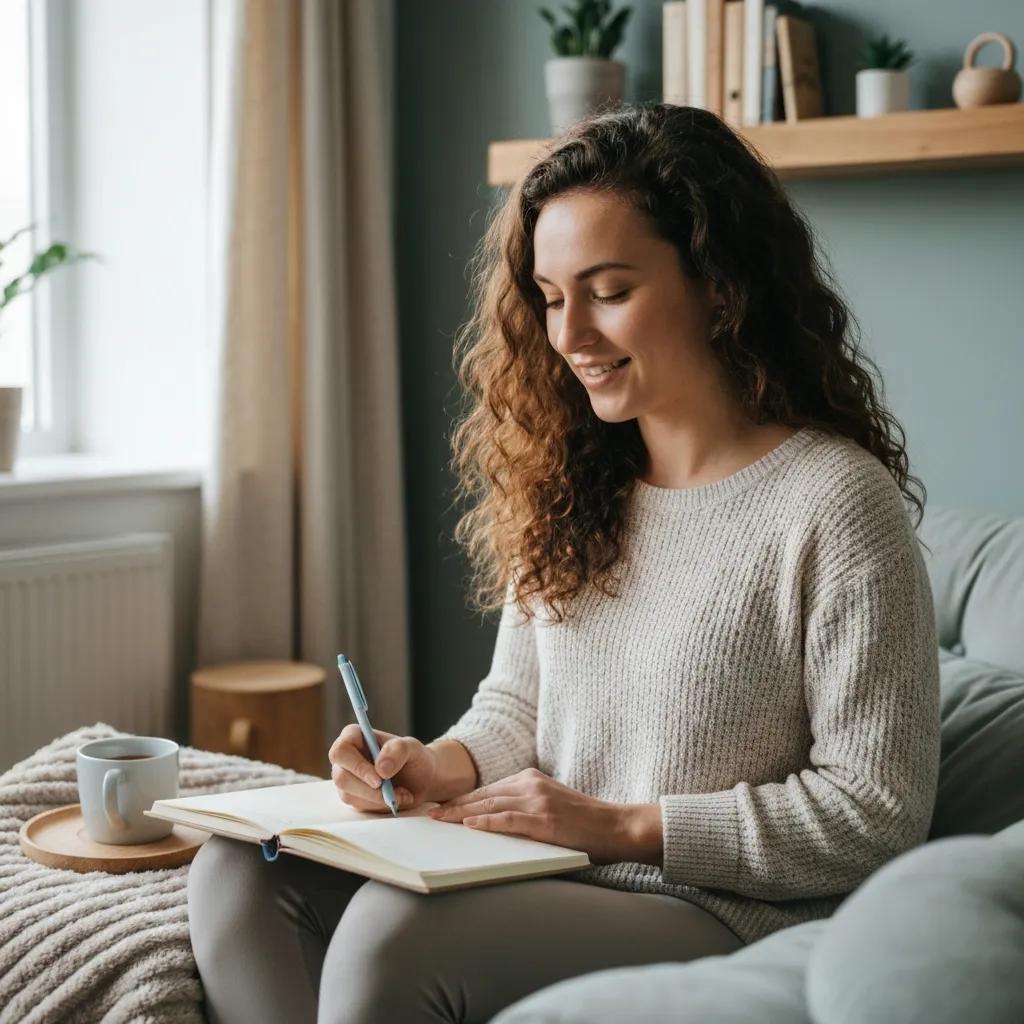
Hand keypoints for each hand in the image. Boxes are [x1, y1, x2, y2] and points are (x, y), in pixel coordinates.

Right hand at [328, 725, 437, 813]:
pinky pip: (359, 806)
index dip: (356, 766)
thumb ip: (397, 751)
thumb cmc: (414, 757)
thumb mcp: (412, 748)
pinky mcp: (353, 796)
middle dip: (368, 789)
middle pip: (341, 777)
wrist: (422, 779)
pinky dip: (380, 805)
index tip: (379, 779)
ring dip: (378, 798)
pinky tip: (397, 798)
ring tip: (402, 793)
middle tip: (392, 792)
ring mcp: (347, 778)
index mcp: (354, 736)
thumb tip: (380, 769)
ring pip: (348, 795)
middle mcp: (346, 758)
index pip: (341, 751)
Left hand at [427, 767, 652, 864]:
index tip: (440, 806)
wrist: (617, 826)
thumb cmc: (583, 822)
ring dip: (461, 814)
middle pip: (483, 794)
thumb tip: (491, 819)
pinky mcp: (545, 820)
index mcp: (530, 778)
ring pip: (491, 804)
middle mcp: (531, 784)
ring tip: (440, 821)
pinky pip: (509, 819)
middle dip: (454, 805)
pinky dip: (487, 821)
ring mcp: (538, 801)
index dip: (462, 798)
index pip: (488, 788)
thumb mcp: (549, 805)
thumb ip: (523, 807)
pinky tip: (470, 825)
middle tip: (430, 815)